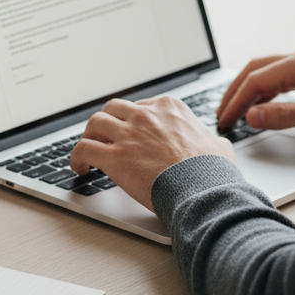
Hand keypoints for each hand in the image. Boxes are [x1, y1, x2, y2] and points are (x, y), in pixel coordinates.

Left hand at [69, 96, 234, 211]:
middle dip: (108, 122)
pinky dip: (76, 157)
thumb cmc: (211, 171)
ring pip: (94, 123)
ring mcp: (128, 134)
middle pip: (114, 109)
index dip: (132, 120)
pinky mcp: (114, 157)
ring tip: (89, 150)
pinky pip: (83, 149)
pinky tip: (80, 167)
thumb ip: (211, 140)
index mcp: (169, 107)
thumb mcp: (218, 145)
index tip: (130, 131)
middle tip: (105, 137)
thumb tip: (216, 145)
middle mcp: (146, 115)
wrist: (203, 189)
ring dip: (90, 136)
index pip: (140, 105)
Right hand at [216, 50, 294, 135]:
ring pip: (267, 72)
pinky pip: (280, 78)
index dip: (236, 101)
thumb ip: (284, 116)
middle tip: (222, 114)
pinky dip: (265, 91)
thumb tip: (252, 116)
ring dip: (249, 91)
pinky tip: (262, 106)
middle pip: (256, 70)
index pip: (255, 79)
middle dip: (235, 92)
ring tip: (236, 111)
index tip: (225, 119)